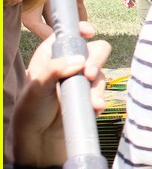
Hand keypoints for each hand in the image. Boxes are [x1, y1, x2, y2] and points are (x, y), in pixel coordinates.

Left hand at [14, 22, 111, 166]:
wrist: (40, 138)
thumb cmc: (31, 109)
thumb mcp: (36, 88)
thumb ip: (54, 70)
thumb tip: (79, 61)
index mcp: (53, 55)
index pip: (70, 35)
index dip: (81, 30)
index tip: (89, 33)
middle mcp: (70, 64)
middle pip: (95, 50)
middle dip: (97, 60)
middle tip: (90, 74)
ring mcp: (83, 81)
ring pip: (102, 74)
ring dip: (98, 88)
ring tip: (92, 102)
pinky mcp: (91, 97)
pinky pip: (103, 93)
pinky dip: (100, 100)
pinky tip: (95, 108)